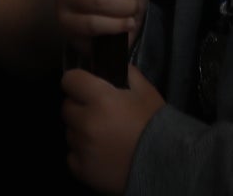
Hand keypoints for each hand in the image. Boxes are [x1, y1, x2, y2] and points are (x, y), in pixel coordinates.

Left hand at [62, 63, 163, 193]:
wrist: (165, 164)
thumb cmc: (155, 124)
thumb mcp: (145, 91)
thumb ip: (125, 73)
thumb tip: (111, 63)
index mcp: (100, 99)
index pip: (70, 80)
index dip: (78, 81)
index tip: (87, 87)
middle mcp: (86, 122)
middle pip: (67, 107)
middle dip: (80, 107)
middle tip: (99, 113)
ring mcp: (81, 148)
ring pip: (70, 132)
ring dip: (81, 131)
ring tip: (103, 136)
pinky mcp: (80, 169)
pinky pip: (72, 155)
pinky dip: (82, 153)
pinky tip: (100, 154)